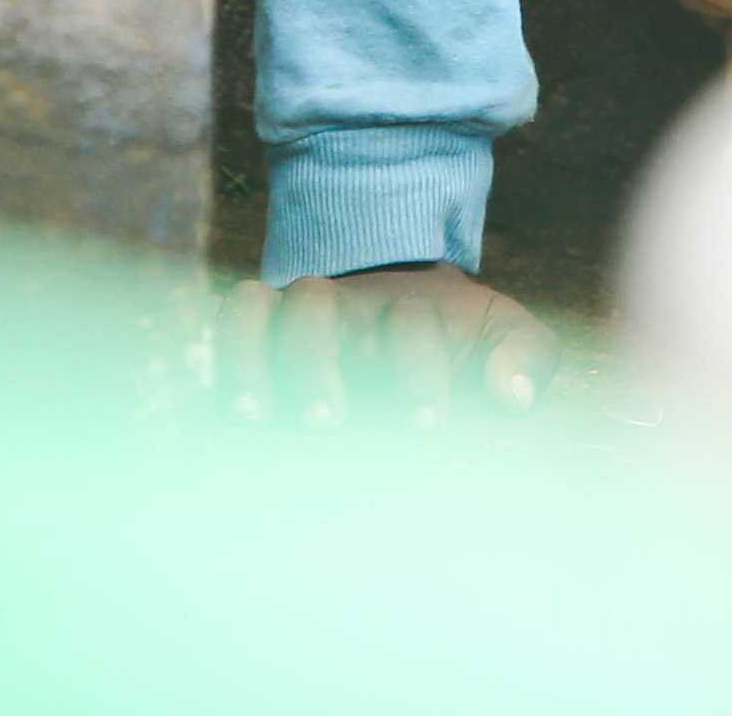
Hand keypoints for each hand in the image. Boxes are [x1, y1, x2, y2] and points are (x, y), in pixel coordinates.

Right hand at [226, 262, 561, 422]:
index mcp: (412, 310)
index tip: (427, 427)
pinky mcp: (254, 336)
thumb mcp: (505, 337)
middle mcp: (345, 309)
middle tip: (328, 425)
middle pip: (316, 311)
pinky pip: (226, 320)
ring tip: (251, 420)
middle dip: (317, 366)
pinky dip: (215, 351)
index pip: (409, 325)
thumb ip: (524, 360)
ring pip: (256, 311)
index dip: (417, 373)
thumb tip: (514, 401)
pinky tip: (207, 406)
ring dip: (248, 361)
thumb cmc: (460, 342)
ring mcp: (290, 317)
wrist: (405, 305)